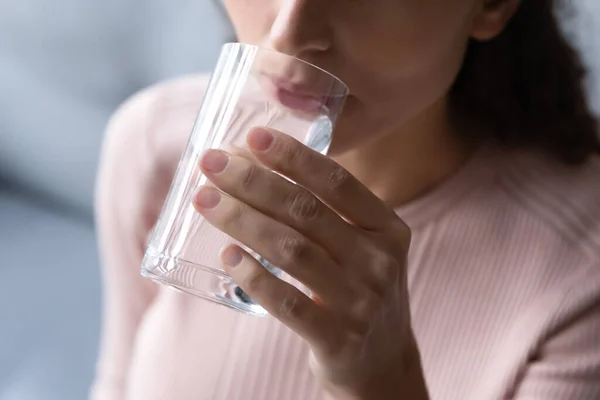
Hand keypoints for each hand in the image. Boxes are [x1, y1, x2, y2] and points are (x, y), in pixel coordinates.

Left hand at [193, 127, 426, 398]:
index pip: (338, 182)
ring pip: (293, 251)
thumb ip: (324, 213)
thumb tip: (251, 167)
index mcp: (387, 229)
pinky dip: (255, 277)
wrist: (383, 361)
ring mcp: (362, 302)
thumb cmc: (359, 290)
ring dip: (243, 221)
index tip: (251, 137)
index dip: (293, 157)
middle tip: (211, 163)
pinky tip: (228, 257)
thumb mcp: (361, 248)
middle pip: (307, 211)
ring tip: (205, 201)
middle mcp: (380, 261)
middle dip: (253, 182)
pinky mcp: (338, 339)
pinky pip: (289, 304)